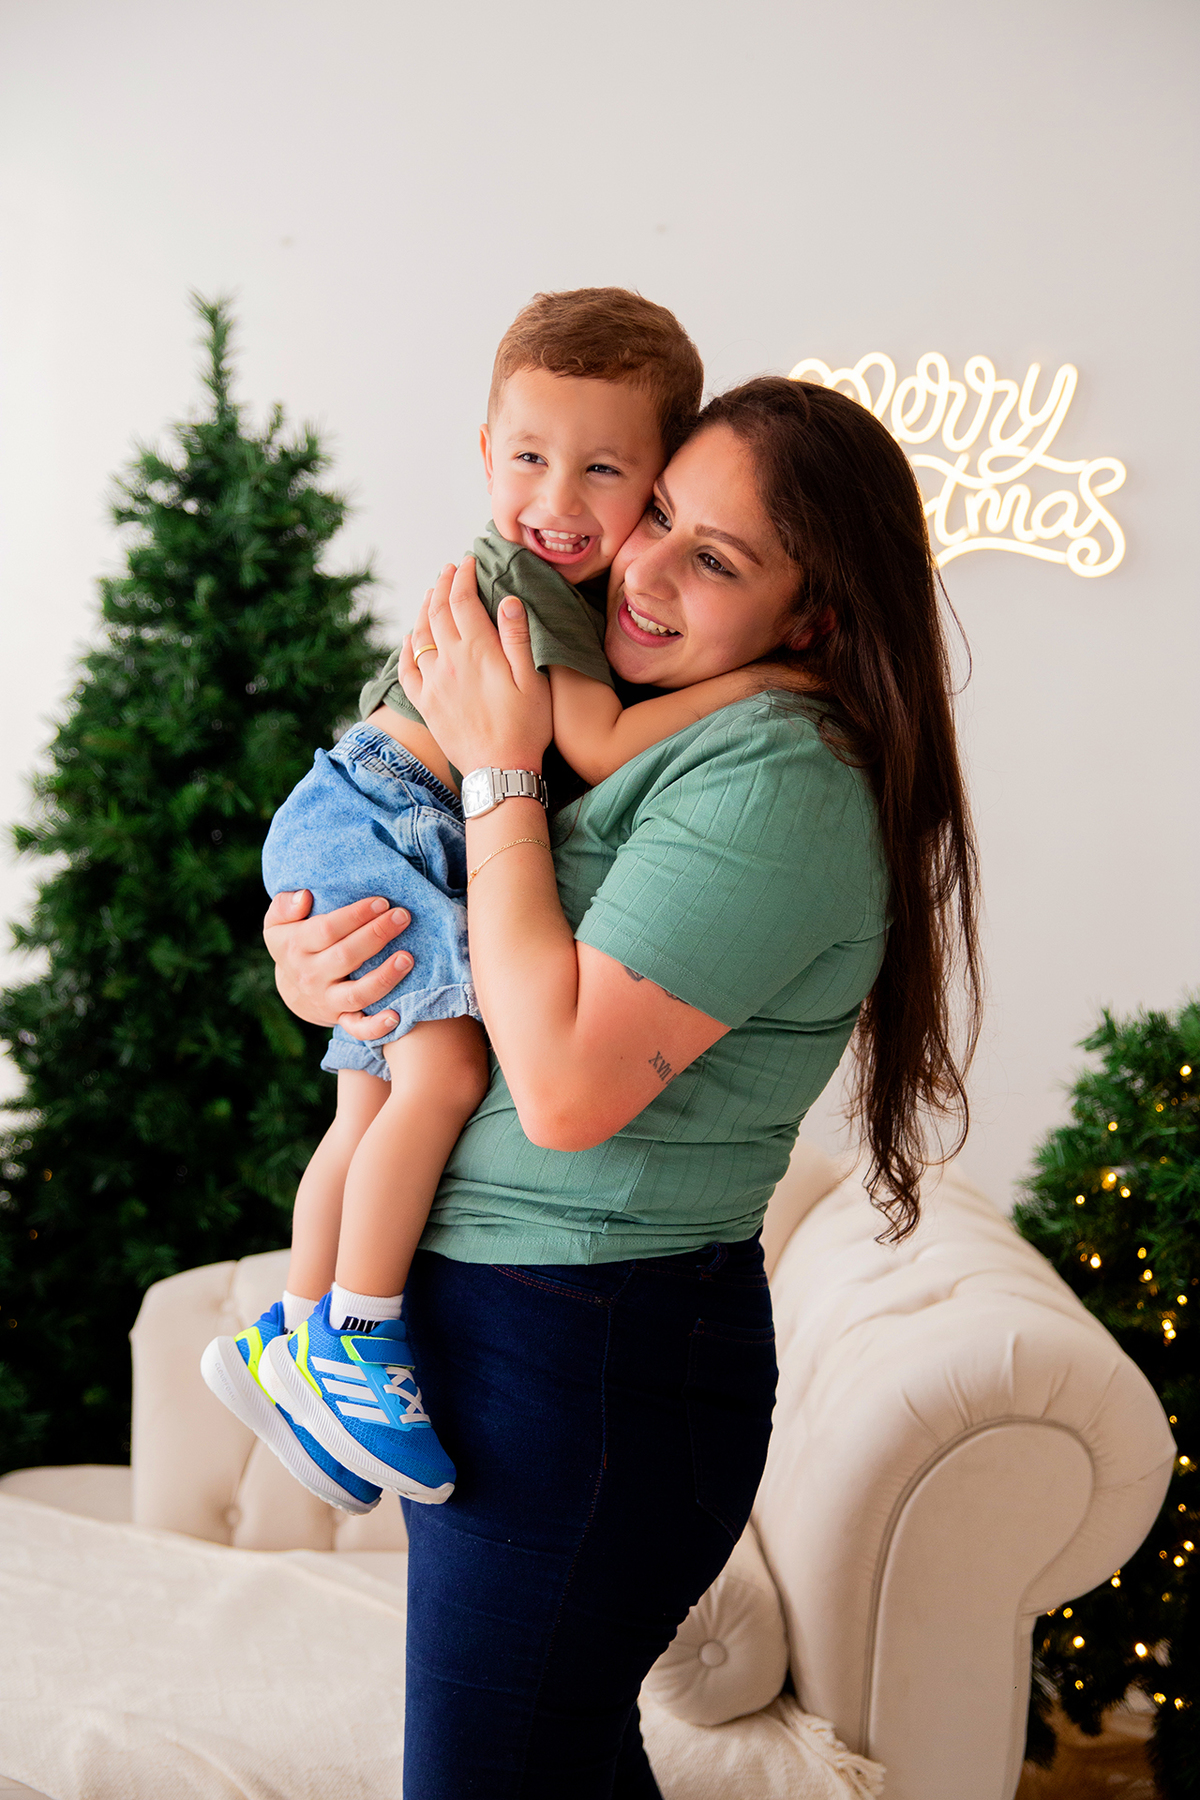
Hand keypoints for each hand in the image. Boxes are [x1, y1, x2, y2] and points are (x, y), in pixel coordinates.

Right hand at [263, 890, 412, 1039]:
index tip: (382, 902)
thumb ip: (284, 904)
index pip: (327, 929)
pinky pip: (359, 1028)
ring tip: (408, 958)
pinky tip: (397, 1016)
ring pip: (357, 993)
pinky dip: (377, 1027)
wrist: (293, 988)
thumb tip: (304, 896)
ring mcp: (327, 1000)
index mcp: (296, 947)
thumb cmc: (294, 942)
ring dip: (385, 977)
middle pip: (346, 956)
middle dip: (377, 935)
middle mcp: (311, 976)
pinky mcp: (341, 1019)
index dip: (356, 915)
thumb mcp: (278, 921)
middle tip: (402, 916)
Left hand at [399, 558, 551, 773]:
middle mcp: (448, 662)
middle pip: (436, 611)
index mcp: (476, 651)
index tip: (468, 562)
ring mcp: (433, 683)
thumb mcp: (532, 680)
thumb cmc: (525, 727)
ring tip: (431, 595)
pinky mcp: (426, 704)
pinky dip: (406, 648)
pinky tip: (410, 639)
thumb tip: (507, 600)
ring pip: (419, 635)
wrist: (499, 771)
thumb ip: (518, 638)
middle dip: (442, 585)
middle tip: (449, 570)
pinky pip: (406, 669)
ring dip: (423, 610)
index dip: (463, 577)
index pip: (462, 600)